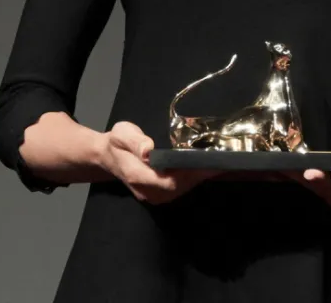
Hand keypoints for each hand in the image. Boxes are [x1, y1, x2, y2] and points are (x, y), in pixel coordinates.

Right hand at [98, 122, 218, 204]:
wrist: (108, 157)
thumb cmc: (117, 143)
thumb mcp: (121, 134)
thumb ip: (135, 141)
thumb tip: (148, 150)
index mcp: (137, 175)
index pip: (168, 180)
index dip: (189, 173)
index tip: (208, 162)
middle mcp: (147, 191)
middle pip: (179, 187)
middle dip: (200, 175)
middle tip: (221, 160)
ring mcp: (153, 196)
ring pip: (181, 190)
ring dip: (199, 178)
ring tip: (218, 163)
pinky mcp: (158, 195)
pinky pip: (179, 189)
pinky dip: (193, 179)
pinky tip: (204, 168)